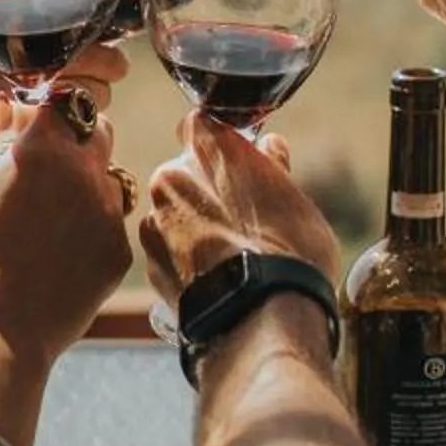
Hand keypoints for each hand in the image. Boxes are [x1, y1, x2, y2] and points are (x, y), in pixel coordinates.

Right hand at [0, 85, 133, 404]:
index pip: (62, 99)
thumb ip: (6, 146)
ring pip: (109, 180)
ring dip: (88, 187)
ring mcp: (107, 212)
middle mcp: (84, 170)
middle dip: (78, 141)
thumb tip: (17, 106)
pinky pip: (111, 226)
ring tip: (51, 221)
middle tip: (48, 170)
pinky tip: (60, 258)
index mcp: (43, 147)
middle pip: (97, 132)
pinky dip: (91, 233)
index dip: (50, 110)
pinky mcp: (118, 251)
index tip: (37, 124)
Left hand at [141, 116, 342, 310]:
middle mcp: (172, 177)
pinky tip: (214, 276)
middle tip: (241, 217)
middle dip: (205, 188)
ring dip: (191, 224)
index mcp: (210, 150)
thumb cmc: (290, 254)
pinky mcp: (149, 264)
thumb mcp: (295, 202)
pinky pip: (167, 249)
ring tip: (230, 255)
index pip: (201, 124)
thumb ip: (274, 168)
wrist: (262, 321)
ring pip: (172, 212)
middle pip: (184, 171)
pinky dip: (184, 257)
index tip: (234, 159)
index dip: (217, 141)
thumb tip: (270, 147)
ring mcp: (154, 222)